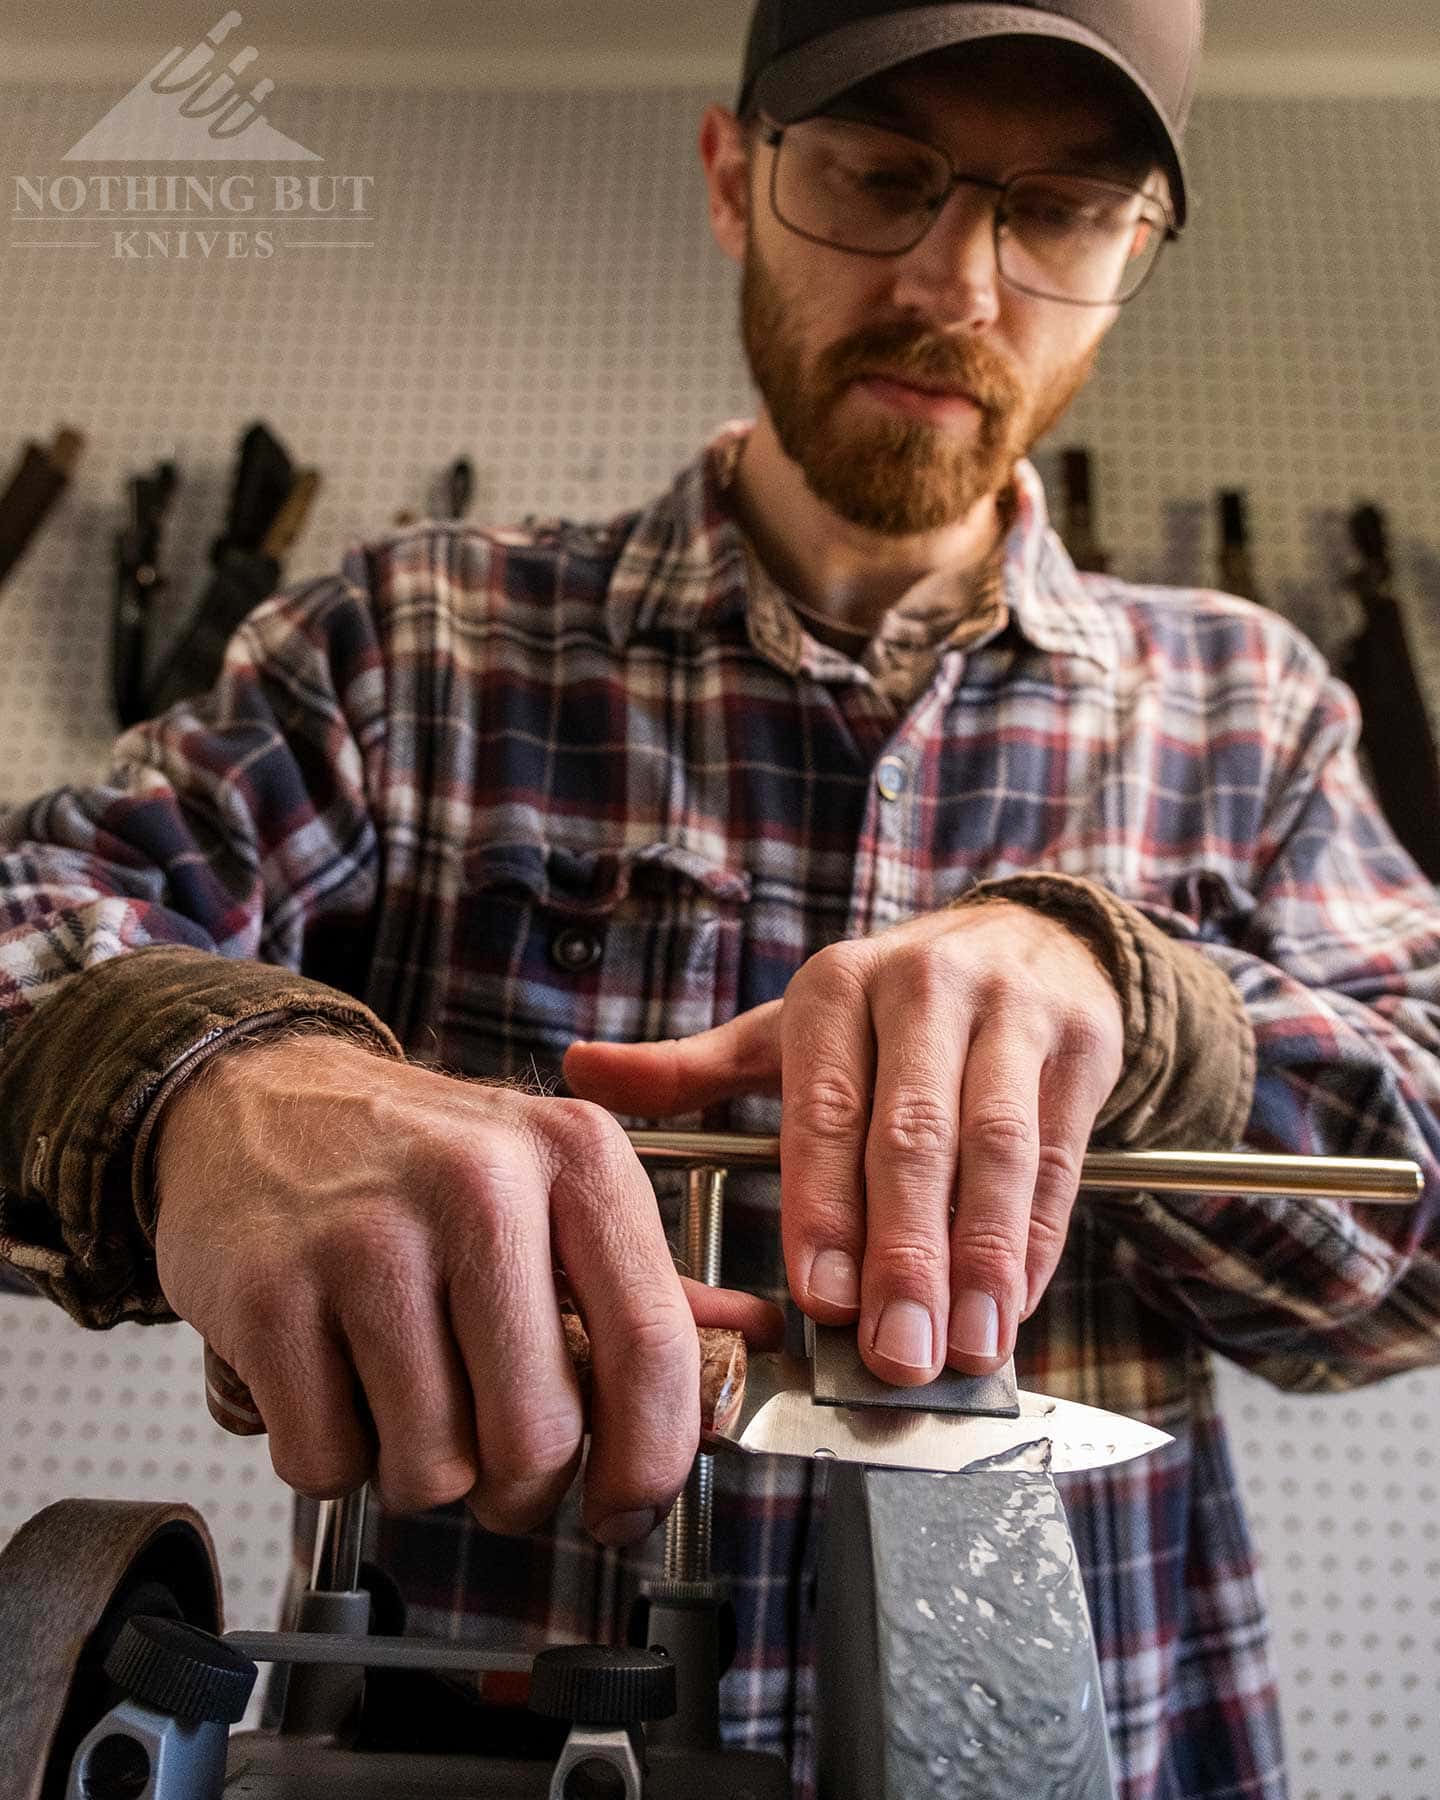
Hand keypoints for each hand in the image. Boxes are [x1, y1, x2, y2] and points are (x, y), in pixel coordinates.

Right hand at [153, 1036, 782, 1543]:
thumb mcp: (548, 1178)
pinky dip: (334, 1457)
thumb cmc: (419, 1155)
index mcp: (574, 1154)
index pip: (652, 1346)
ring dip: (420, 1472)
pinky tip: (336, 1383)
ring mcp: (366, 1236)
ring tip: (406, 1396)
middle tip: (497, 1467)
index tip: (628, 1505)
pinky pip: (327, 1461)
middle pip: (537, 1434)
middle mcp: (479, 1183)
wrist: (263, 1096)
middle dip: (521, 1489)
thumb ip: (643, 1275)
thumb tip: (745, 1347)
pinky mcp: (268, 1293)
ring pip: (431, 1466)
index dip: (651, 1460)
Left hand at [565, 900, 1123, 1385]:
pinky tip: (1015, 1304)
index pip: (826, 1108)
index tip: (822, 1300)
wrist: (1030, 937)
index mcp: (835, 988)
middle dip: (905, 1253)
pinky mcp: (1082, 1042)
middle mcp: (923, 987)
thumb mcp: (791, 1025)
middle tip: (896, 1353)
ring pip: (996, 1148)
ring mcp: (1011, 1011)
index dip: (825, 1207)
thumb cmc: (889, 1006)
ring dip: (981, 1257)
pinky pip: (1059, 1155)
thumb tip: (580, 1068)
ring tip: (967, 1346)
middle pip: (914, 1135)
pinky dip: (1037, 1238)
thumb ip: (695, 1067)